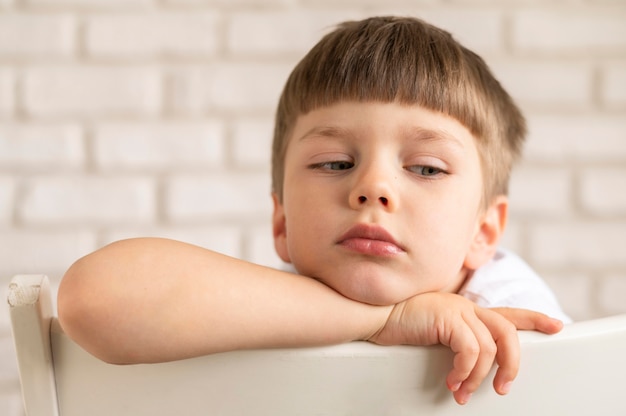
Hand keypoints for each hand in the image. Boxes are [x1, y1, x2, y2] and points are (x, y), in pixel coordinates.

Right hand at [367, 293, 560, 404]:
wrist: (373, 315)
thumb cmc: (398, 326)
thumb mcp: (433, 333)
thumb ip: (453, 341)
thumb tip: (467, 371)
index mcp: (465, 309)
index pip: (507, 313)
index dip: (534, 319)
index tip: (556, 326)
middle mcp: (466, 307)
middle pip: (508, 331)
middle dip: (512, 363)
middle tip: (503, 387)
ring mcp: (457, 310)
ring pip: (490, 347)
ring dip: (479, 377)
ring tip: (463, 392)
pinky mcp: (447, 317)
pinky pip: (470, 350)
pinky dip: (465, 371)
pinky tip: (452, 382)